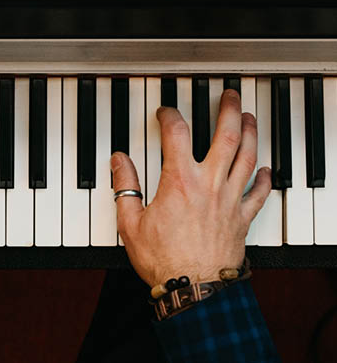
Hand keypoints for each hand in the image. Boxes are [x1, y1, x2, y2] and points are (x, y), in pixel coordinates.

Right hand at [112, 89, 271, 286]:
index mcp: (179, 182)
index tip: (165, 113)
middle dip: (229, 110)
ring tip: (250, 118)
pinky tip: (264, 169)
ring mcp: (229, 200)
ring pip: (247, 157)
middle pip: (226, 136)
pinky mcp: (242, 218)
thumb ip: (125, 187)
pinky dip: (264, 179)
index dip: (170, 116)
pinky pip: (258, 193)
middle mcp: (209, 185)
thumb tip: (119, 162)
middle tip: (231, 95)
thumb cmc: (162, 260)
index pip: (177, 134)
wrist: (193, 288)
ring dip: (251, 133)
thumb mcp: (130, 223)